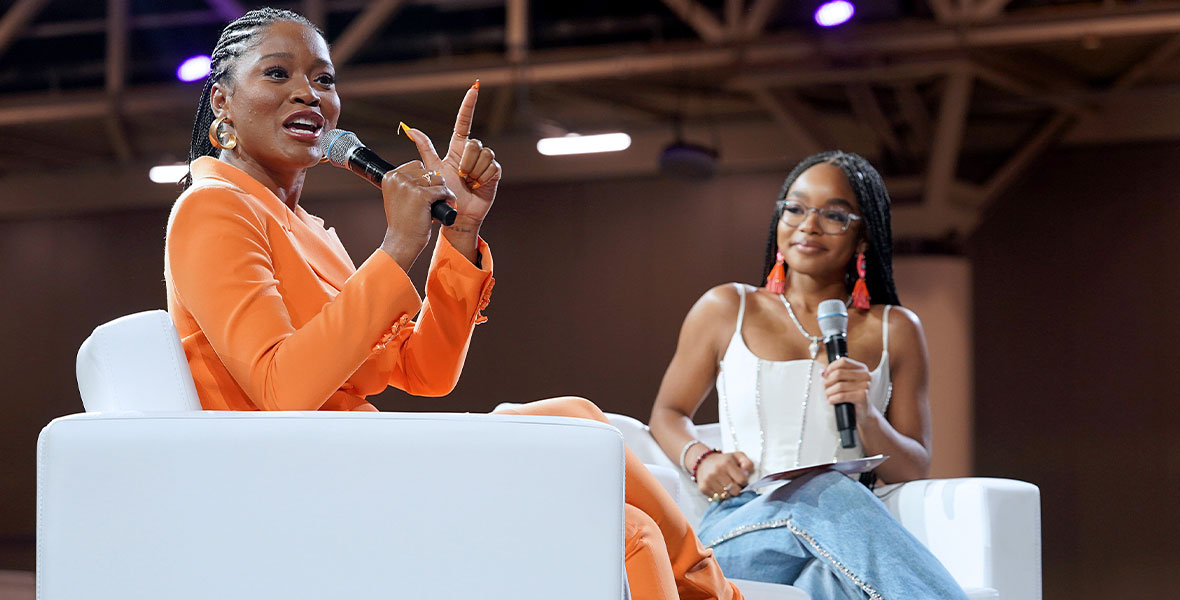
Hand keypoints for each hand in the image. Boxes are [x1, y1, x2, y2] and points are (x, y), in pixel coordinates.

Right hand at [378, 160, 455, 270]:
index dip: (424, 178)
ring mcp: (409, 186)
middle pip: (428, 171)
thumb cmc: (403, 222)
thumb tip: (430, 173)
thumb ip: (406, 183)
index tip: (424, 192)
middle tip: (433, 199)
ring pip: (437, 179)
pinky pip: (443, 190)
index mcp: (390, 176)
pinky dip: (448, 198)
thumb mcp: (398, 197)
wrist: (402, 242)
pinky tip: (448, 204)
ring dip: (442, 190)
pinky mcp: (422, 195)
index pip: (416, 165)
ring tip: (440, 202)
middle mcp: (398, 178)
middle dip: (434, 185)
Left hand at [401, 83, 501, 228]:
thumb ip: (424, 148)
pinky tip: (477, 185)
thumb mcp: (432, 169)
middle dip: (465, 160)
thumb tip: (410, 129)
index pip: (464, 121)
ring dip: (473, 171)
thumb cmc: (444, 192)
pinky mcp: (494, 173)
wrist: (457, 213)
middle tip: (460, 175)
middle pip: (474, 143)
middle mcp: (472, 152)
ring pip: (483, 155)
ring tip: (468, 182)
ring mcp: (485, 162)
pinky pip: (491, 167)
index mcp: (457, 147)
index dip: (469, 104)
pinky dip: (482, 178)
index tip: (475, 87)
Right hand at [693, 450, 753, 499]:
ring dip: (729, 493)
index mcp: (726, 463)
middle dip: (737, 489)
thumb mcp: (738, 456)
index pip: (742, 480)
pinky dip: (720, 495)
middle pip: (735, 490)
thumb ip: (747, 463)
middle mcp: (716, 471)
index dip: (744, 481)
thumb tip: (747, 472)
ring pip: (727, 496)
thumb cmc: (724, 461)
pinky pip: (718, 498)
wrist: (704, 462)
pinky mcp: (703, 488)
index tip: (741, 479)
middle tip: (734, 484)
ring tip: (727, 486)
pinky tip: (719, 488)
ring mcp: (709, 480)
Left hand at [822, 357, 877, 420]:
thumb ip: (835, 374)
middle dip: (827, 381)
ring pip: (839, 385)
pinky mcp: (862, 396)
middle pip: (838, 373)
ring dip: (829, 392)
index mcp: (862, 368)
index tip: (825, 375)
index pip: (842, 361)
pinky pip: (841, 396)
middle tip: (825, 388)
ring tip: (828, 396)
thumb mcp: (846, 382)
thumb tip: (822, 372)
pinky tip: (831, 401)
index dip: (830, 367)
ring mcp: (865, 386)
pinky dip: (833, 399)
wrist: (864, 412)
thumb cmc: (853, 396)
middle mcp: (865, 375)